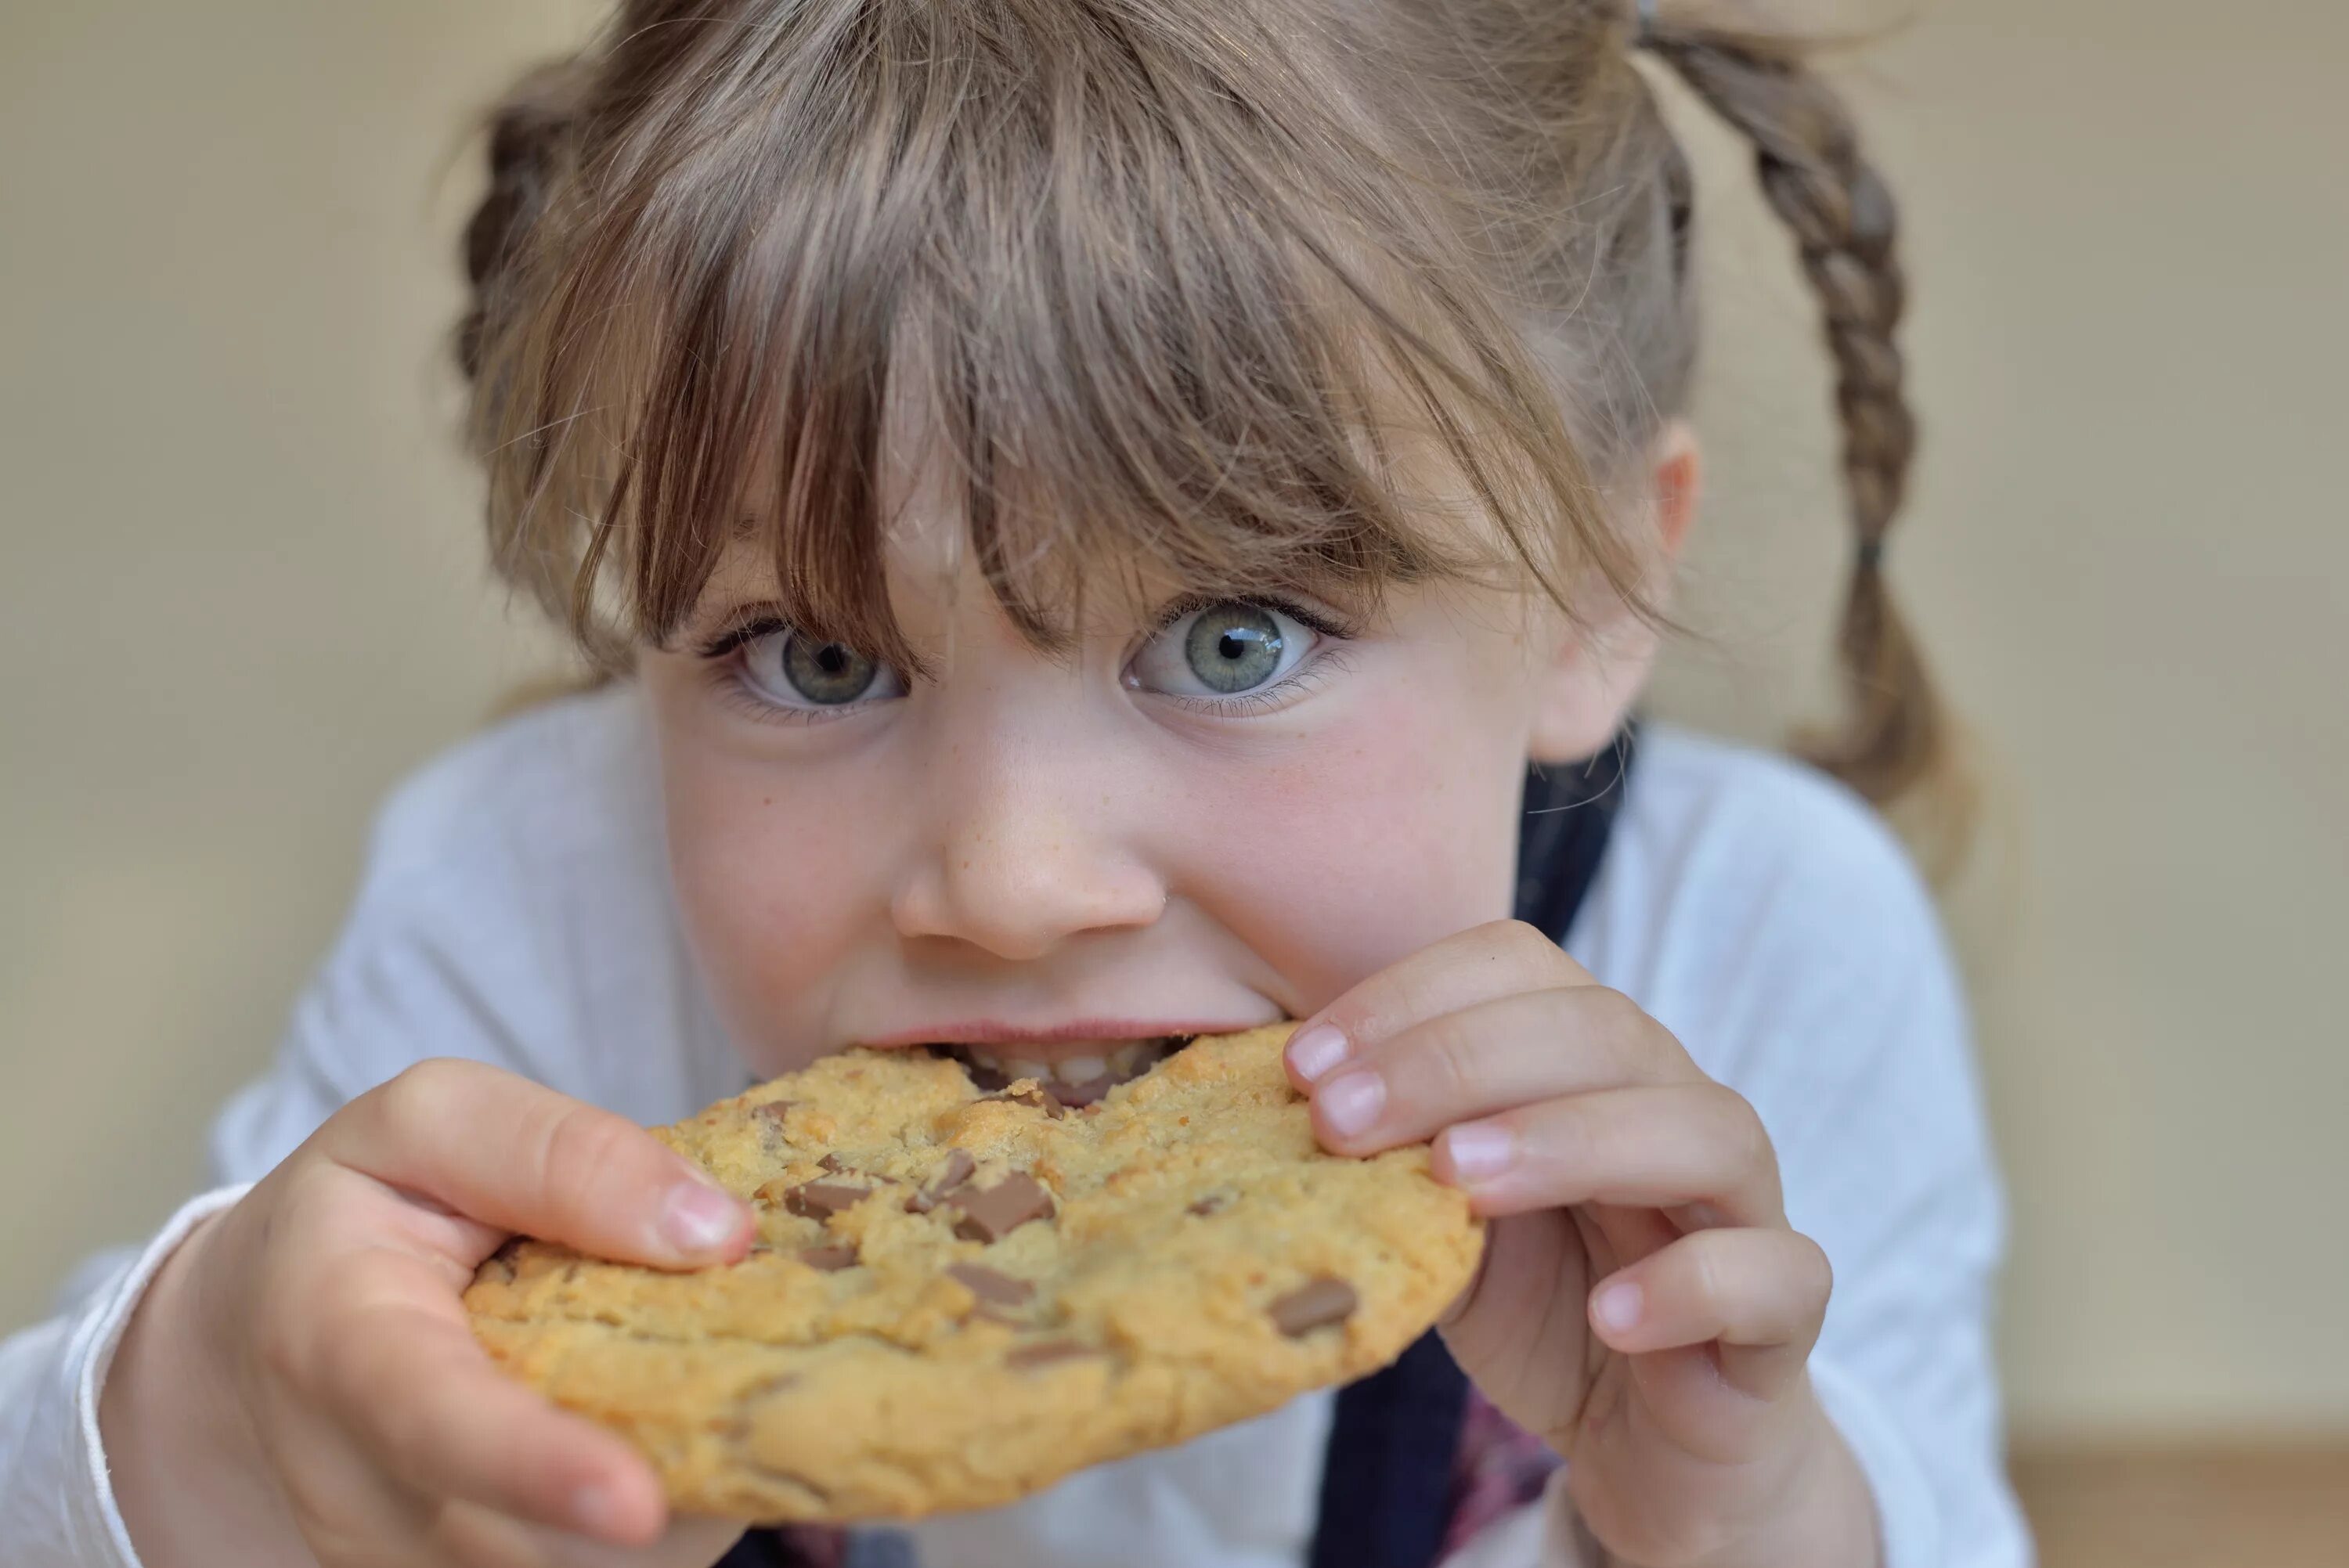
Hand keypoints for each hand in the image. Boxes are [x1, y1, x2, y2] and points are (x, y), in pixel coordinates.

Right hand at [101, 1059, 754, 1567]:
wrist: (256, 1340)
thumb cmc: (358, 1214)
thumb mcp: (429, 1126)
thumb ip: (558, 1153)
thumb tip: (714, 1232)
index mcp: (340, 1347)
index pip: (433, 1425)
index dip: (535, 1469)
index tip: (634, 1501)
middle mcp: (362, 1491)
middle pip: (534, 1535)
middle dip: (667, 1479)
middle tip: (768, 1382)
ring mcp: (407, 1563)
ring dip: (684, 1497)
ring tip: (721, 1387)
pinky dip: (675, 1516)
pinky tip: (689, 1431)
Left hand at [1284, 922, 1877, 1567]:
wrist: (1649, 1441)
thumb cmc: (1541, 1301)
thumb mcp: (1438, 1217)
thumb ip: (1390, 1152)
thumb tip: (1278, 1096)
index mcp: (1587, 1060)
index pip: (1519, 966)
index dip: (1410, 997)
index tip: (1303, 1068)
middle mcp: (1672, 1104)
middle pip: (1600, 1029)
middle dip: (1456, 1060)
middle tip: (1342, 1122)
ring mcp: (1741, 1204)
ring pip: (1701, 1128)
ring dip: (1569, 1141)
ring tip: (1457, 1183)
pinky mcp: (1783, 1315)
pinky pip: (1773, 1275)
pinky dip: (1693, 1285)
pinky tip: (1611, 1315)